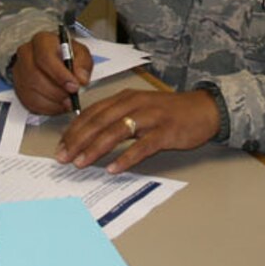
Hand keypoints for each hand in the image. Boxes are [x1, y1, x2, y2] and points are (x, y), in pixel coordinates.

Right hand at [10, 29, 91, 115]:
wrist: (54, 59)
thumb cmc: (67, 55)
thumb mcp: (80, 53)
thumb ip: (83, 64)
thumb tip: (80, 78)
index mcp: (42, 41)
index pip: (45, 57)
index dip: (60, 75)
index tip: (73, 86)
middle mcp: (26, 53)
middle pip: (35, 76)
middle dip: (56, 91)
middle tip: (71, 98)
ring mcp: (19, 71)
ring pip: (31, 91)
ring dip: (52, 101)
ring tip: (66, 102)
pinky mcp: (18, 87)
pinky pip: (29, 102)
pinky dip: (46, 108)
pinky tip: (58, 105)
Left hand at [56, 90, 220, 174]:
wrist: (204, 109)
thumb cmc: (169, 112)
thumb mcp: (140, 107)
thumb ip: (117, 116)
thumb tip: (90, 135)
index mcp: (126, 97)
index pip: (92, 112)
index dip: (74, 129)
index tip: (60, 146)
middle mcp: (135, 104)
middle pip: (100, 121)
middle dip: (78, 140)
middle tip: (63, 157)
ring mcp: (151, 117)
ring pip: (117, 131)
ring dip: (96, 148)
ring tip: (81, 163)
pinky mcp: (165, 131)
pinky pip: (142, 146)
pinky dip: (126, 157)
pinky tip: (114, 168)